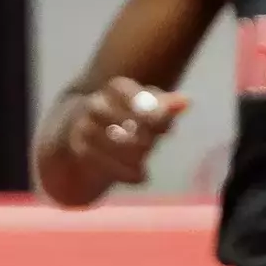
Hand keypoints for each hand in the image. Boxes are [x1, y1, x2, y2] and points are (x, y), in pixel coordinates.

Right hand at [64, 77, 188, 185]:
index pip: (124, 89)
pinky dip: (120, 171)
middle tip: (150, 144)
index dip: (142, 107)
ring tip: (144, 164)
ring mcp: (83, 125)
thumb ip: (167, 106)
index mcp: (116, 88)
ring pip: (103, 139)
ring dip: (127, 154)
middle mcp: (96, 103)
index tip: (163, 125)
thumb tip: (185, 102)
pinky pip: (95, 159)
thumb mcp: (152, 110)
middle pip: (112, 115)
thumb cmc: (132, 117)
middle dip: (134, 132)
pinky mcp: (79, 148)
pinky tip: (140, 177)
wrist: (89, 132)